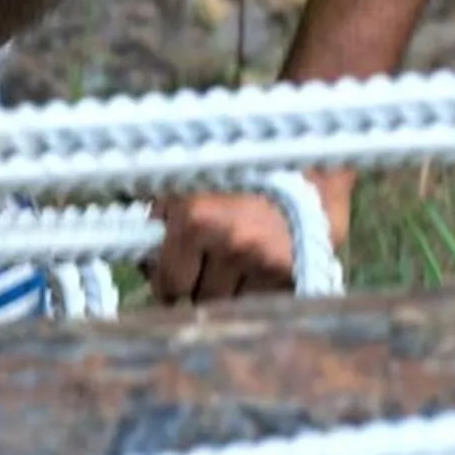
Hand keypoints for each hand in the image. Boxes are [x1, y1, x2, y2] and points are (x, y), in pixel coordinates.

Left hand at [147, 171, 354, 304]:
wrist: (309, 150)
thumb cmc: (239, 160)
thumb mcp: (189, 176)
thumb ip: (163, 215)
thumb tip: (145, 260)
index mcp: (196, 217)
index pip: (169, 283)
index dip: (169, 280)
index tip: (174, 275)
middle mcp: (232, 241)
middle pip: (201, 299)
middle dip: (200, 285)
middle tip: (209, 263)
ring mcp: (267, 259)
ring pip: (234, 304)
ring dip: (232, 290)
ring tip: (240, 257)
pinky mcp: (296, 271)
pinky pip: (265, 300)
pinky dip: (260, 289)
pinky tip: (263, 262)